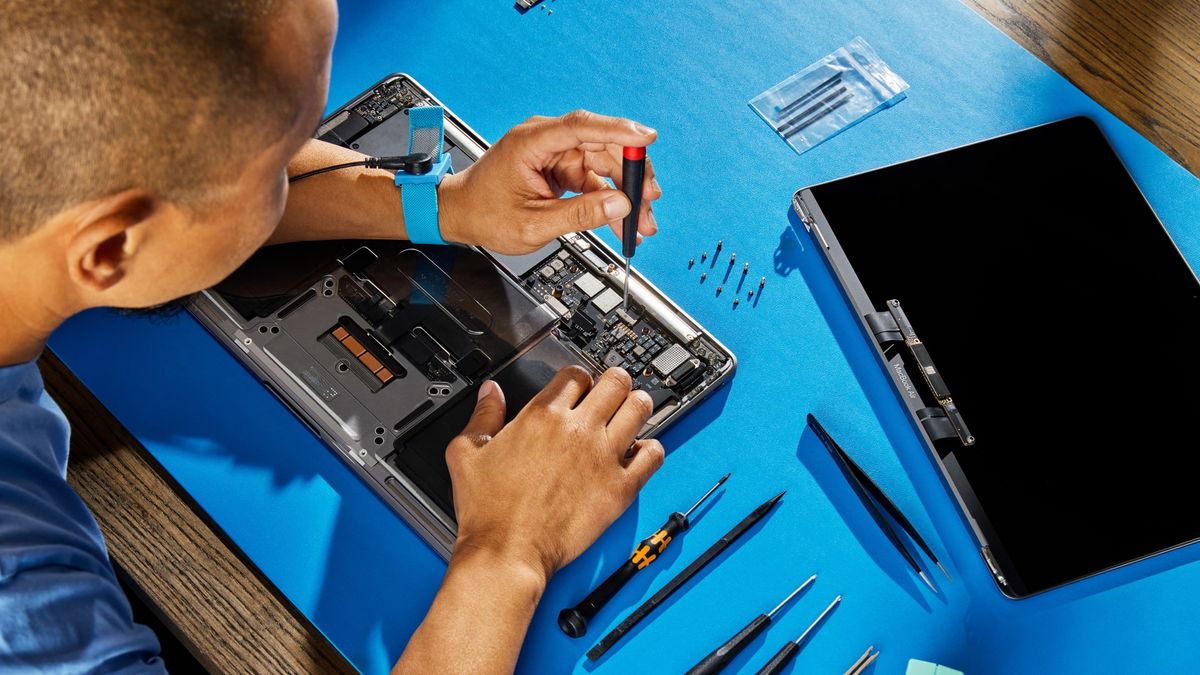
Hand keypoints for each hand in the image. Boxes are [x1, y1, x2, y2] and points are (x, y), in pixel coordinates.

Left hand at [437, 110, 662, 254]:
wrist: (461, 215)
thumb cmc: (484, 213)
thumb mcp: (533, 224)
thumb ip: (579, 215)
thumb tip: (620, 206)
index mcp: (531, 142)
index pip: (581, 126)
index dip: (618, 130)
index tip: (647, 138)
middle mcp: (546, 141)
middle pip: (602, 146)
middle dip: (631, 175)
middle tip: (650, 203)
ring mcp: (555, 154)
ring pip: (604, 165)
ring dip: (626, 192)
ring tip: (642, 222)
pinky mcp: (561, 168)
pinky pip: (594, 179)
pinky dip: (610, 199)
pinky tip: (624, 220)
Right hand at [445, 367, 664, 582]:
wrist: (507, 551)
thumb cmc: (488, 510)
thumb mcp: (466, 452)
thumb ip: (482, 415)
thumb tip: (491, 393)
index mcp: (542, 416)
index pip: (576, 374)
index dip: (580, 378)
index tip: (580, 389)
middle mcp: (577, 430)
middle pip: (616, 381)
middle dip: (615, 382)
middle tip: (612, 395)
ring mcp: (603, 457)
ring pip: (640, 408)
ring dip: (637, 407)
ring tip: (630, 416)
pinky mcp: (619, 487)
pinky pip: (653, 455)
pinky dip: (651, 449)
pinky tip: (639, 453)